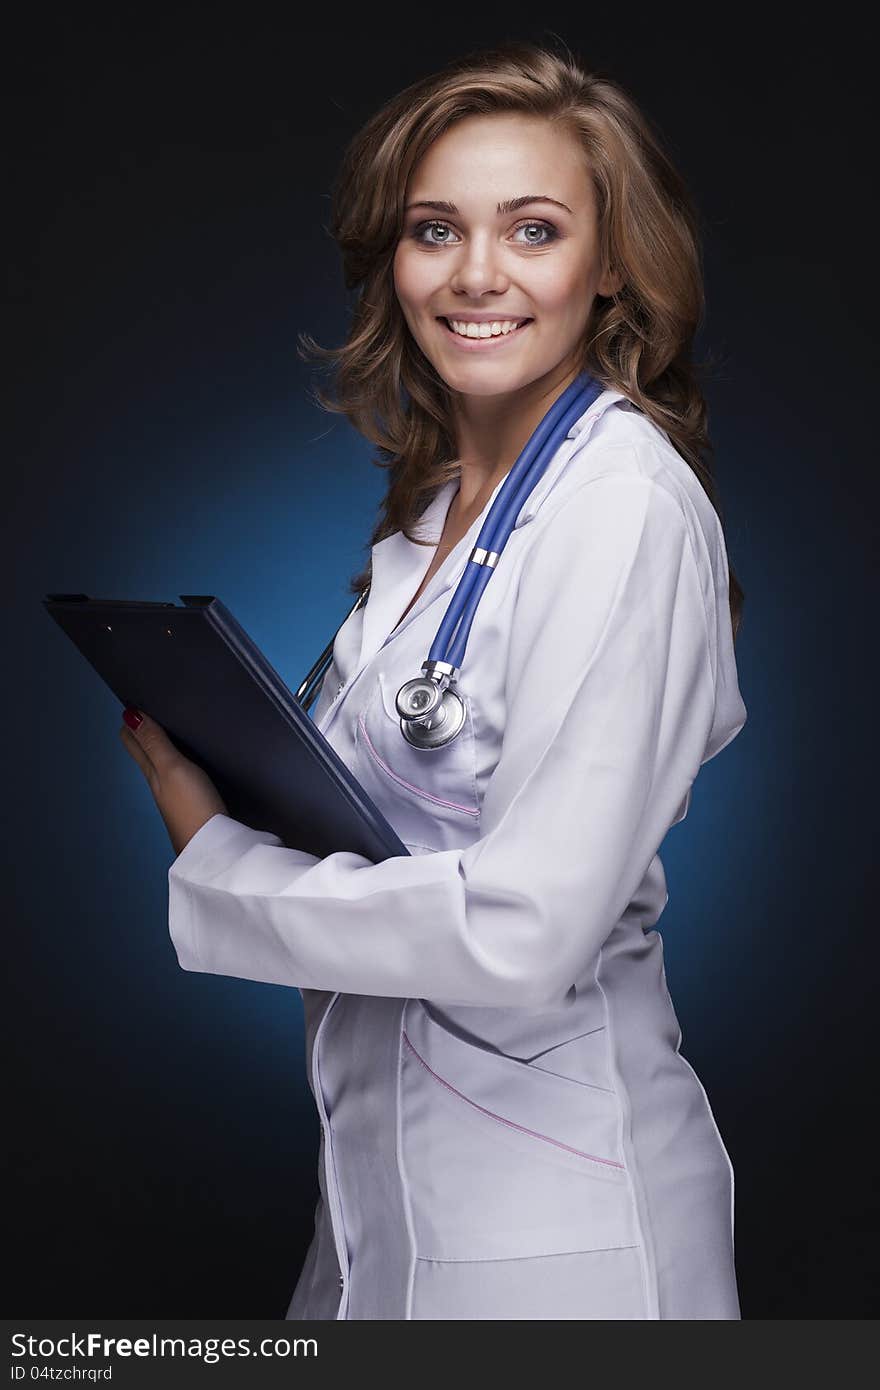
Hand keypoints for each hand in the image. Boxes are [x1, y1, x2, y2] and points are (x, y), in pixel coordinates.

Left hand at [119, 707, 228, 856]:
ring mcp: (176, 796)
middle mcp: (159, 783)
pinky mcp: (193, 804)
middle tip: (148, 709)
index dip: (131, 723)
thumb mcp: (171, 768)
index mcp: (151, 772)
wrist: (213, 848)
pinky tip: (191, 757)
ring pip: (162, 764)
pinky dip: (180, 760)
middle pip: (145, 753)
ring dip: (161, 745)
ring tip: (170, 726)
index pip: (134, 743)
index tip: (134, 702)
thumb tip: (129, 715)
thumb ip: (154, 743)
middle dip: (142, 731)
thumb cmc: (191, 804)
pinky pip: (180, 775)